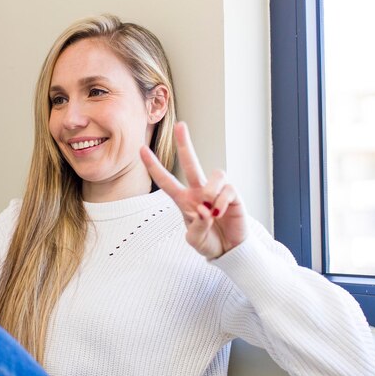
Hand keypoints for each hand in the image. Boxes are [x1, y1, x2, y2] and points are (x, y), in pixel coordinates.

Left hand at [140, 122, 246, 258]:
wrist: (229, 250)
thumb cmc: (209, 242)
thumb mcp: (195, 240)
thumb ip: (197, 227)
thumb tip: (205, 209)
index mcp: (184, 200)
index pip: (166, 180)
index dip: (153, 166)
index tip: (141, 149)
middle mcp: (199, 191)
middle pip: (191, 162)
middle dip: (185, 144)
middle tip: (180, 126)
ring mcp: (217, 192)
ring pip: (215, 173)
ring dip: (211, 190)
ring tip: (211, 207)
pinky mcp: (233, 195)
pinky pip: (228, 189)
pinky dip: (222, 202)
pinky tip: (220, 213)